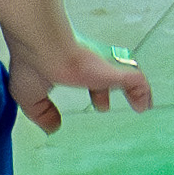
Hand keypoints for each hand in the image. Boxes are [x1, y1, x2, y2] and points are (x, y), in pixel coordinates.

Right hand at [7, 28, 154, 134]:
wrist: (44, 46)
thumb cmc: (31, 62)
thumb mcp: (29, 96)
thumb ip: (41, 113)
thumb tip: (52, 128)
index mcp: (69, 65)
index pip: (88, 77)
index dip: (96, 93)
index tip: (100, 104)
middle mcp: (89, 62)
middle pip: (106, 76)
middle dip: (107, 91)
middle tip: (109, 105)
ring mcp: (103, 65)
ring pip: (126, 75)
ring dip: (134, 91)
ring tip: (142, 103)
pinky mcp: (114, 69)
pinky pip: (137, 81)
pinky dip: (142, 92)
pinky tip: (144, 105)